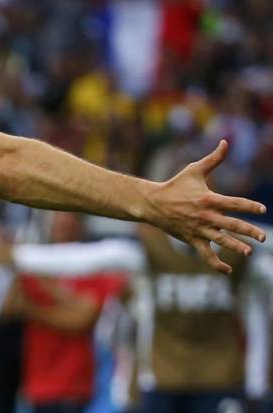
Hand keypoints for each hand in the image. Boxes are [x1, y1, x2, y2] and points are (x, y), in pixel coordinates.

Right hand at [147, 140, 266, 273]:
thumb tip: (226, 141)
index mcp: (208, 199)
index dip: (249, 206)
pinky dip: (215, 263)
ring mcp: (198, 229)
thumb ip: (214, 158)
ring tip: (248, 252)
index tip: (261, 209)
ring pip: (219, 241)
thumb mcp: (194, 170)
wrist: (152, 203)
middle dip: (248, 231)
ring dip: (235, 247)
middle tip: (264, 236)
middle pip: (231, 225)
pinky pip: (205, 254)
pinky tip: (227, 270)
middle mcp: (205, 216)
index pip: (234, 203)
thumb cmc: (175, 185)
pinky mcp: (191, 239)